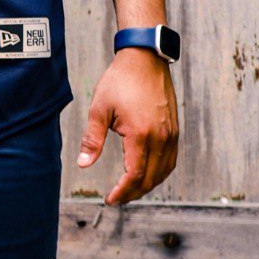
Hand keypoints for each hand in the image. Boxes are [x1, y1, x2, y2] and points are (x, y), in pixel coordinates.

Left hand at [76, 47, 178, 204]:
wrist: (145, 59)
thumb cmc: (120, 80)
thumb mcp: (100, 108)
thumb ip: (92, 139)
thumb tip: (82, 164)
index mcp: (141, 135)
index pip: (134, 176)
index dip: (122, 192)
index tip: (110, 200)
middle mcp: (161, 138)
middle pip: (150, 179)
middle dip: (133, 193)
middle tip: (116, 198)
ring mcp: (171, 135)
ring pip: (163, 172)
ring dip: (147, 185)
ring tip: (129, 189)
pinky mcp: (175, 129)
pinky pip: (170, 160)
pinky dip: (159, 172)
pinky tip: (147, 172)